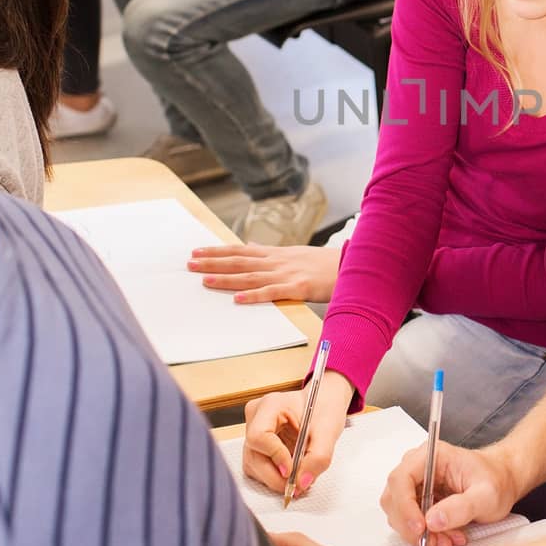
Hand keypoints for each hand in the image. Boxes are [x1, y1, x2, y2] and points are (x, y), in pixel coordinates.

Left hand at [188, 243, 340, 303]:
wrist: (355, 265)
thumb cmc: (326, 264)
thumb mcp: (297, 254)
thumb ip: (272, 253)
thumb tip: (251, 246)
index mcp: (277, 254)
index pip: (241, 250)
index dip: (218, 250)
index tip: (198, 250)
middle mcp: (278, 261)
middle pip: (240, 261)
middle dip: (213, 261)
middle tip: (189, 263)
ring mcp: (288, 273)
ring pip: (251, 276)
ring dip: (226, 278)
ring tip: (204, 279)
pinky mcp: (300, 287)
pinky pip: (272, 292)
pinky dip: (254, 295)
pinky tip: (237, 299)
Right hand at [241, 372, 353, 494]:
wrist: (322, 403)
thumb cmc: (324, 408)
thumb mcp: (328, 430)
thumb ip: (318, 457)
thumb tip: (302, 483)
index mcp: (270, 405)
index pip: (259, 436)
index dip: (274, 457)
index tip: (292, 471)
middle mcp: (256, 417)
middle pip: (253, 455)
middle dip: (275, 476)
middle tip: (298, 486)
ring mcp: (252, 431)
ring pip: (253, 465)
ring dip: (275, 478)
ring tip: (299, 477)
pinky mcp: (256, 445)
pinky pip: (258, 467)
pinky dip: (274, 475)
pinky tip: (292, 472)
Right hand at [380, 441, 522, 545]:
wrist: (503, 481)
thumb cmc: (496, 480)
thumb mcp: (486, 495)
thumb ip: (461, 507)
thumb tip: (432, 521)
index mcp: (432, 455)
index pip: (401, 479)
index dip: (404, 506)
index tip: (420, 528)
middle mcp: (418, 466)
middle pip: (394, 498)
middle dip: (411, 526)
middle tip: (434, 542)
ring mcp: (416, 484)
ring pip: (399, 514)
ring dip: (419, 534)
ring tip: (448, 541)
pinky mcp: (419, 500)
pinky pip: (410, 522)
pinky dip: (426, 535)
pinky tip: (447, 538)